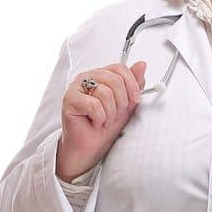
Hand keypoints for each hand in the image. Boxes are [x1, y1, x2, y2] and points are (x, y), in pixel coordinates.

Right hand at [56, 61, 146, 179]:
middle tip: (114, 114)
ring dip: (110, 113)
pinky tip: (94, 122)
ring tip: (103, 120)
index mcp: (100, 75)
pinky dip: (99, 118)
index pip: (120, 68)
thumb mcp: (127, 104)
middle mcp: (87, 77)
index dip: (131, 84)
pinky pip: (94, 105)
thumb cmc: (105, 126)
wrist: (90, 147)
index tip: (136, 99)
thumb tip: (142, 64)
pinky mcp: (70, 100)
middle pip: (114, 80)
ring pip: (105, 93)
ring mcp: (76, 87)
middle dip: (121, 102)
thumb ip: (134, 84)